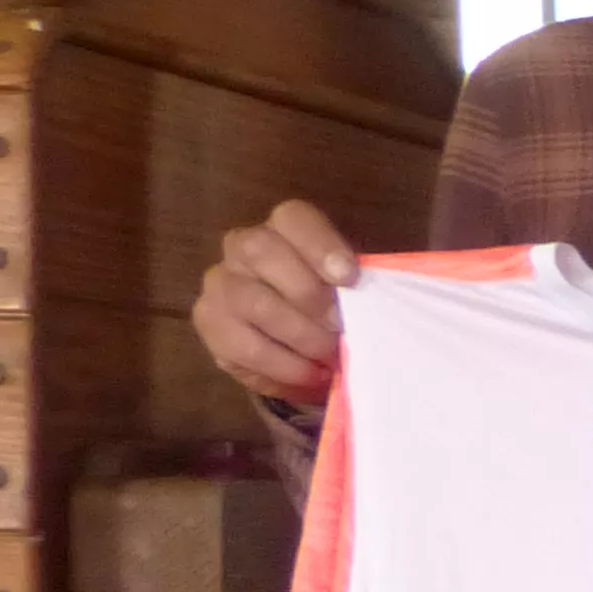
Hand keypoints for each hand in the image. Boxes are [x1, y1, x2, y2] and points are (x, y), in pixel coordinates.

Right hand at [193, 199, 357, 405]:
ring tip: (328, 357)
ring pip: (250, 300)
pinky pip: (242, 345)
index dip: (320, 245)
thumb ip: (358, 287)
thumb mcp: (351, 293)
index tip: (349, 278)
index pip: (293, 218)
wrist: (298, 349)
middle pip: (261, 251)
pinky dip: (283, 365)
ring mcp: (220, 283)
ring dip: (298, 334)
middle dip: (307, 293)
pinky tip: (309, 374)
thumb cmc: (332, 310)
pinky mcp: (210, 323)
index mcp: (285, 229)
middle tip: (339, 326)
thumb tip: (382, 298)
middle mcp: (243, 247)